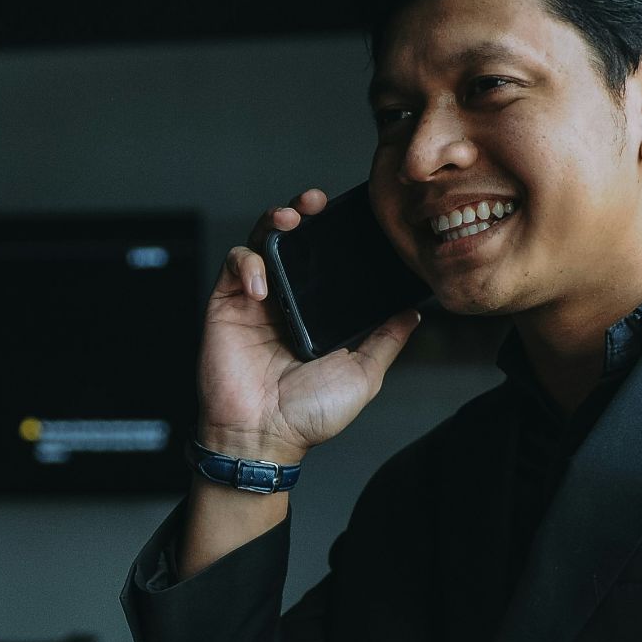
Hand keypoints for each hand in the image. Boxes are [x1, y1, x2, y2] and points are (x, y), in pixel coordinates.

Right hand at [197, 189, 421, 461]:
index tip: (352, 215)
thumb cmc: (309, 415)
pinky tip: (262, 283)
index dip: (334, 232)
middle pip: (292, 238)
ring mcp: (254, 300)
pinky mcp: (226, 305)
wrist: (264, 438)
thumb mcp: (363, 374)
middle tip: (316, 202)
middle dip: (302, 210)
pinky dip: (248, 263)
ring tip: (290, 218)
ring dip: (274, 221)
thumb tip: (416, 311)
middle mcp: (286, 299)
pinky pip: (234, 265)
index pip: (325, 258)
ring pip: (261, 241)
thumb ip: (387, 339)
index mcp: (317, 311)